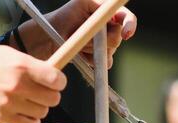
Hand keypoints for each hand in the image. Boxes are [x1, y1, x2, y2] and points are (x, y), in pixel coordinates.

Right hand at [0, 45, 65, 122]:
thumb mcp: (10, 54)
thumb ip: (31, 65)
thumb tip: (50, 76)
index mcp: (23, 66)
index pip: (56, 80)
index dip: (59, 82)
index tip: (56, 82)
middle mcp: (19, 85)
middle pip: (53, 99)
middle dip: (51, 96)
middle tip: (42, 92)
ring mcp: (10, 103)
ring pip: (42, 113)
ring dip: (40, 109)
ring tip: (30, 102)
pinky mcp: (2, 116)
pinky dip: (32, 122)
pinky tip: (27, 115)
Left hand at [19, 0, 137, 67]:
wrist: (47, 39)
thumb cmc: (61, 18)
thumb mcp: (80, 5)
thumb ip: (98, 10)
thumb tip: (112, 23)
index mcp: (104, 10)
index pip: (126, 16)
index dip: (130, 24)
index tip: (126, 34)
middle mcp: (107, 25)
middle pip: (119, 37)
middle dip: (105, 40)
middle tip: (88, 39)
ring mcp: (103, 41)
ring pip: (111, 51)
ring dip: (95, 50)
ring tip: (80, 44)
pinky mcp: (98, 55)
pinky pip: (105, 62)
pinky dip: (93, 60)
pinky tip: (82, 55)